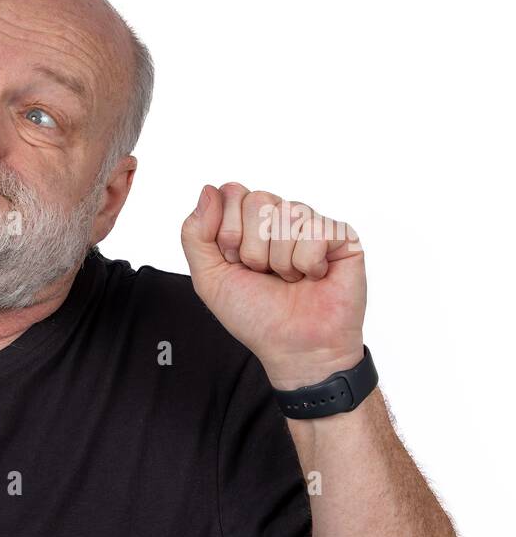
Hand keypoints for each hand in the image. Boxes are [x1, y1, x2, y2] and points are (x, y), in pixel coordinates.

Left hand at [180, 182, 366, 388]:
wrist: (293, 346)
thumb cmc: (255, 315)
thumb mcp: (209, 278)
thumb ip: (196, 235)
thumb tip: (208, 190)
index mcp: (248, 223)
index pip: (231, 192)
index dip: (227, 232)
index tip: (235, 262)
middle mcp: (280, 217)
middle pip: (258, 200)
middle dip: (252, 247)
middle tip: (263, 273)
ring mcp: (312, 224)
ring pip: (286, 215)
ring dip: (279, 260)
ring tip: (289, 279)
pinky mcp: (341, 235)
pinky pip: (315, 231)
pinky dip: (307, 263)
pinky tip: (314, 277)